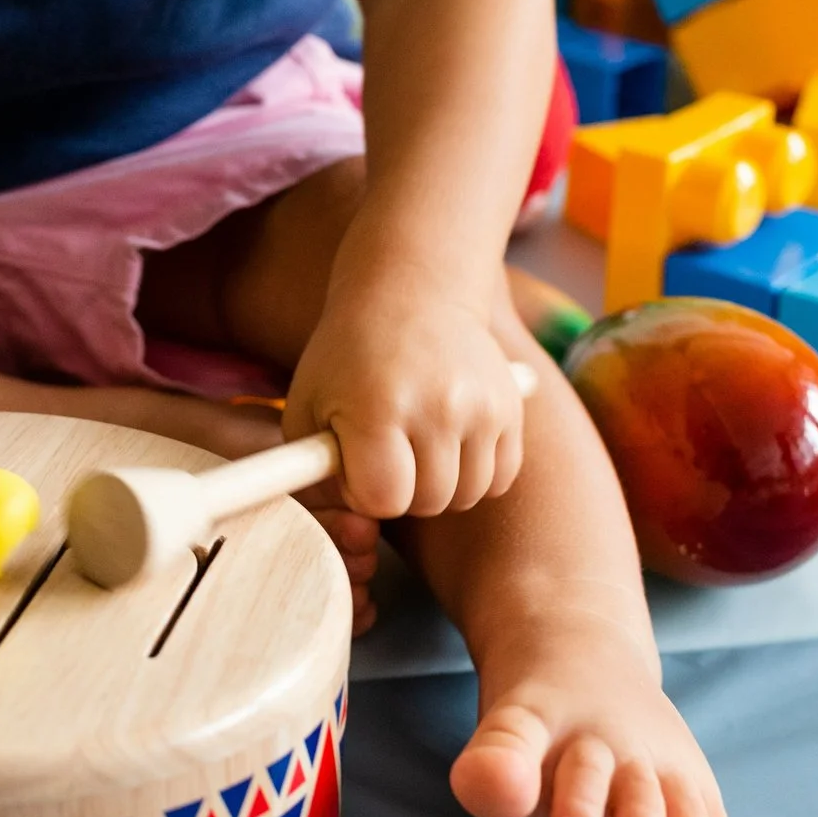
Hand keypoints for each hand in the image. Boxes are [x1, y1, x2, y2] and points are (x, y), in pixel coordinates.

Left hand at [283, 276, 524, 519]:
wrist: (412, 293)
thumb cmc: (347, 357)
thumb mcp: (307, 405)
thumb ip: (312, 471)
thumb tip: (349, 523)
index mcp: (379, 407)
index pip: (383, 499)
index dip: (364, 491)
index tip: (357, 461)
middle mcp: (438, 406)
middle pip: (427, 501)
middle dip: (402, 491)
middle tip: (387, 454)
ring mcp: (481, 406)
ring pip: (467, 495)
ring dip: (440, 486)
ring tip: (417, 449)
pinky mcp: (510, 407)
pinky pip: (500, 477)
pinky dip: (475, 475)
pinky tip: (451, 446)